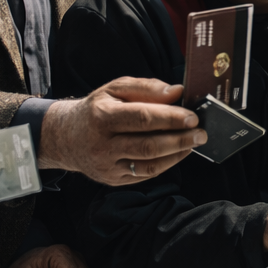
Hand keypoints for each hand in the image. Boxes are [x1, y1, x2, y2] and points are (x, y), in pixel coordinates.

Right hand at [39, 79, 203, 184]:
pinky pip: (144, 174)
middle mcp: (102, 144)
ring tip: (194, 142)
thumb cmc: (96, 109)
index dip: (170, 118)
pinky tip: (178, 152)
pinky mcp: (112, 180)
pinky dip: (166, 164)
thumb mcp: (115, 89)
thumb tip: (176, 91)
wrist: (66, 137)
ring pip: (149, 164)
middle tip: (201, 133)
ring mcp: (107, 166)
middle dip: (180, 139)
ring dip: (177, 154)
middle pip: (148, 145)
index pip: (142, 118)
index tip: (192, 117)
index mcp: (102, 116)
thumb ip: (147, 88)